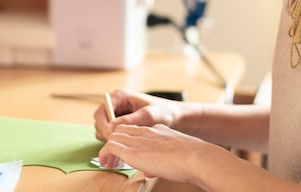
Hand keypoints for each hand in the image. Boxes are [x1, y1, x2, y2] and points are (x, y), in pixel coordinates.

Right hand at [93, 88, 181, 141]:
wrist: (175, 118)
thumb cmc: (164, 112)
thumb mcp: (148, 115)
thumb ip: (129, 120)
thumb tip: (112, 127)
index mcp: (120, 96)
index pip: (102, 111)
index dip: (103, 124)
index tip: (111, 136)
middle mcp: (116, 104)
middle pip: (100, 121)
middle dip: (106, 134)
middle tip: (116, 146)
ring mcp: (118, 115)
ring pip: (104, 129)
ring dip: (110, 139)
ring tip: (122, 149)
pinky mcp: (121, 124)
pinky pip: (111, 134)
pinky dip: (115, 142)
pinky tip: (125, 150)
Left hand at [99, 123, 219, 181]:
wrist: (197, 157)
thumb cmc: (194, 159)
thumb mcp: (177, 155)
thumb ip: (162, 159)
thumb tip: (150, 171)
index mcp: (158, 130)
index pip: (135, 130)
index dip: (127, 139)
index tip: (124, 150)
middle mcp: (146, 132)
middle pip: (121, 131)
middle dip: (115, 143)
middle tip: (112, 158)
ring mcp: (139, 140)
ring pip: (113, 137)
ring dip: (108, 150)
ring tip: (107, 163)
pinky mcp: (133, 152)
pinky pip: (110, 147)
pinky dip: (104, 154)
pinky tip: (104, 164)